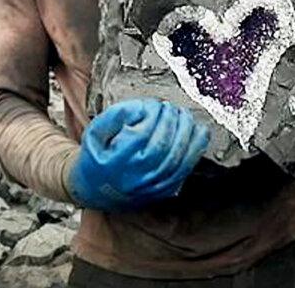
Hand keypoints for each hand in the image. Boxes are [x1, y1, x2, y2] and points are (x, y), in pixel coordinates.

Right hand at [67, 99, 209, 211]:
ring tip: (184, 115)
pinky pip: (186, 169)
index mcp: (114, 164)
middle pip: (162, 146)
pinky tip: (200, 132)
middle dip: (171, 121)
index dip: (152, 116)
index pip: (140, 135)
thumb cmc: (97, 156)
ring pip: (177, 159)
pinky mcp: (165, 190)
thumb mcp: (95, 132)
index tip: (155, 104)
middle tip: (171, 107)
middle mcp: (135, 179)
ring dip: (186, 132)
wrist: (95, 189)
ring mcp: (152, 188)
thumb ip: (116, 115)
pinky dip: (197, 149)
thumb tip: (144, 107)